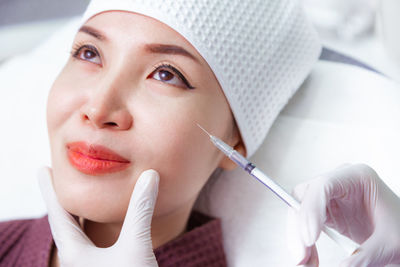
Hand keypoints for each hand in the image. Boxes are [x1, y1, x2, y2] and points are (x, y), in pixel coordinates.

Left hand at [37, 166, 159, 266]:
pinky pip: (92, 246)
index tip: (41, 169)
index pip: (59, 213)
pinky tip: (103, 228)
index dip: (50, 189)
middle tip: (59, 180)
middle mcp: (78, 262)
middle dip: (63, 200)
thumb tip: (150, 175)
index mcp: (76, 254)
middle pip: (65, 223)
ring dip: (79, 215)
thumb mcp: (136, 248)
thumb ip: (141, 211)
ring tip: (79, 200)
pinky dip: (93, 229)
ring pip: (78, 236)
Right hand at [286, 163, 399, 266]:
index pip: (323, 186)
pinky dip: (303, 242)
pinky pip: (305, 223)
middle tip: (301, 256)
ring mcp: (331, 197)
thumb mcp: (389, 244)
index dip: (311, 210)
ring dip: (297, 236)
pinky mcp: (326, 212)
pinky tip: (309, 258)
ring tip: (304, 261)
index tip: (310, 238)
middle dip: (298, 227)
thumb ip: (363, 258)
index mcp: (358, 177)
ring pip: (299, 210)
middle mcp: (340, 183)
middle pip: (304, 197)